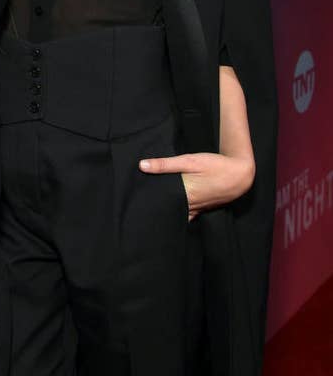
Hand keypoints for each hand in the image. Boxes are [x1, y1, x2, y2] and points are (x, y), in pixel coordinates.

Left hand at [139, 152, 254, 220]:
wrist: (240, 175)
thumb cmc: (215, 166)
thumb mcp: (190, 161)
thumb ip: (166, 164)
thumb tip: (142, 166)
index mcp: (184, 196)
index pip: (162, 205)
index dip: (149, 206)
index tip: (135, 206)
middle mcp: (190, 206)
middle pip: (169, 211)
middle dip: (156, 211)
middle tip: (139, 209)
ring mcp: (198, 209)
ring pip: (178, 215)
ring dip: (168, 213)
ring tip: (153, 212)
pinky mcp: (204, 208)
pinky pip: (188, 215)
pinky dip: (180, 214)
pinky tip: (173, 211)